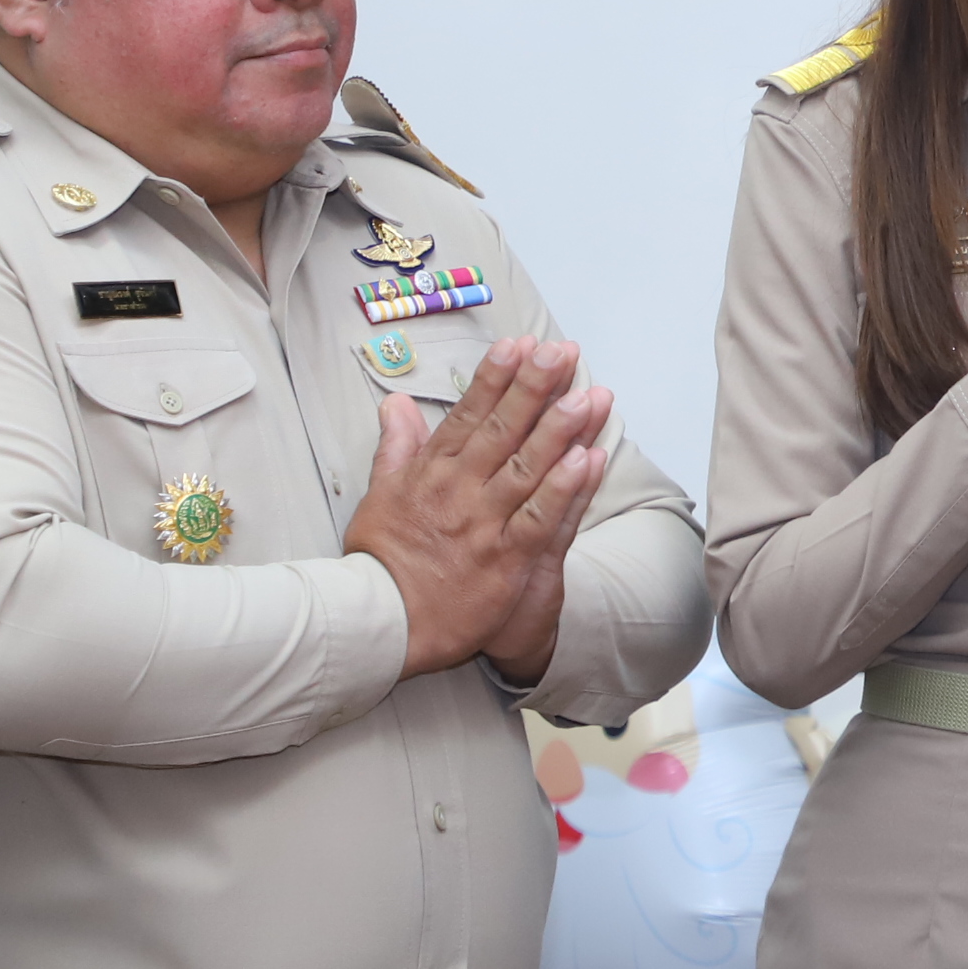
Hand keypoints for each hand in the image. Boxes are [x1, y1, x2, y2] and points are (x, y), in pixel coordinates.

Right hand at [344, 335, 613, 678]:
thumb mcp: (378, 497)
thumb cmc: (379, 562)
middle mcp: (458, 491)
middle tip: (562, 351)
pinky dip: (565, 490)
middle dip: (534, 388)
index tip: (519, 344)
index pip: (468, 415)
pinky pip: (541, 519)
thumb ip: (395, 448)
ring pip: (527, 469)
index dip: (496, 378)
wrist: (380, 624)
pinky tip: (589, 460)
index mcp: (430, 473)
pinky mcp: (505, 560)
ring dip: (560, 431)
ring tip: (588, 395)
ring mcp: (483, 524)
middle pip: (502, 431)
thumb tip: (394, 403)